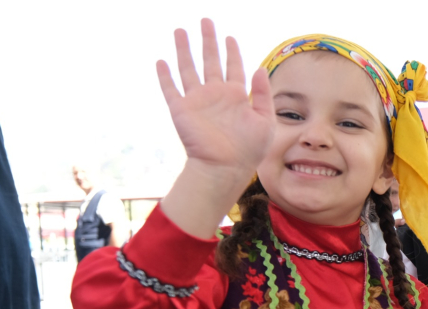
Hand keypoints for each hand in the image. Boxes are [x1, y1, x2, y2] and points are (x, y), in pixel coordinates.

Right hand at [156, 19, 273, 185]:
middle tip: (206, 21)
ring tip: (180, 30)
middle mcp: (216, 95)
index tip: (229, 37)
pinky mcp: (181, 110)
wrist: (225, 168)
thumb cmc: (249, 149)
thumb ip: (264, 94)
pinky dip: (165, 76)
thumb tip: (260, 68)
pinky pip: (170, 89)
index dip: (231, 51)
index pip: (233, 66)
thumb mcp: (266, 120)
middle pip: (210, 60)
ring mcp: (197, 101)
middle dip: (208, 40)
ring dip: (184, 49)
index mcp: (237, 96)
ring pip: (188, 68)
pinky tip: (161, 61)